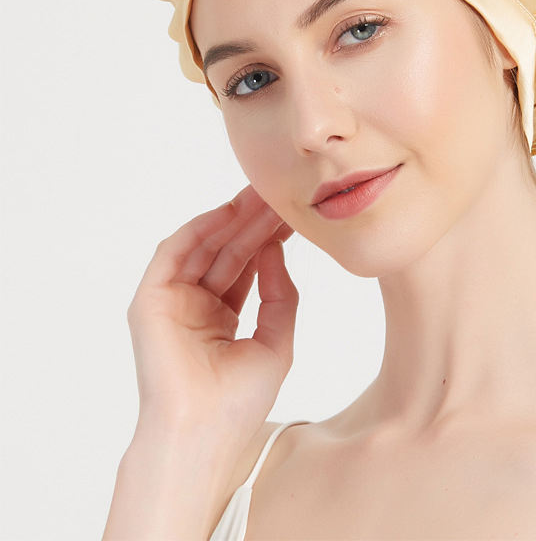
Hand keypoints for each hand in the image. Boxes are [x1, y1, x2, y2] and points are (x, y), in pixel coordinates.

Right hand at [126, 184, 296, 456]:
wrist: (203, 433)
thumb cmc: (239, 401)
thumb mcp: (276, 341)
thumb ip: (281, 295)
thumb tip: (275, 251)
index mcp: (222, 317)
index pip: (248, 265)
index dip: (269, 238)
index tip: (293, 214)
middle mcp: (196, 304)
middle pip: (228, 251)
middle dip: (253, 222)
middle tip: (278, 194)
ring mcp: (172, 301)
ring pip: (204, 248)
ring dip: (231, 219)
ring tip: (260, 196)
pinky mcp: (151, 301)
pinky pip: (173, 254)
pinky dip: (198, 230)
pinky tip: (227, 213)